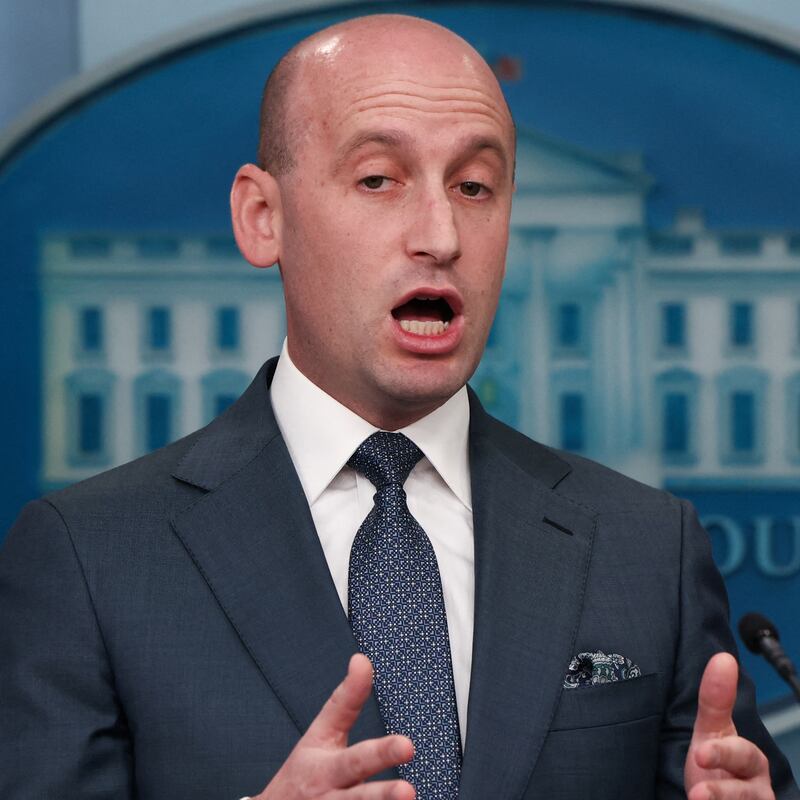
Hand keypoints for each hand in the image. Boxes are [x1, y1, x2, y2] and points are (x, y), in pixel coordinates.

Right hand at [253, 653, 415, 798]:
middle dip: (381, 790)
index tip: (406, 744)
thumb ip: (347, 701)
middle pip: (355, 790)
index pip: (353, 750)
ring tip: (407, 796)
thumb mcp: (321, 734)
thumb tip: (362, 660)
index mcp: (325, 765)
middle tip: (406, 788)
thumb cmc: (305, 773)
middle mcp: (329, 791)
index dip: (379, 746)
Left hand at [684, 652, 773, 799]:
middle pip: (745, 791)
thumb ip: (715, 699)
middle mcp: (756, 788)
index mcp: (750, 761)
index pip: (741, 754)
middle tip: (696, 792)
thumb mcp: (710, 731)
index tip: (700, 753)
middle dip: (721, 789)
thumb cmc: (714, 764)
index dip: (721, 753)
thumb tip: (724, 658)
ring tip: (695, 799)